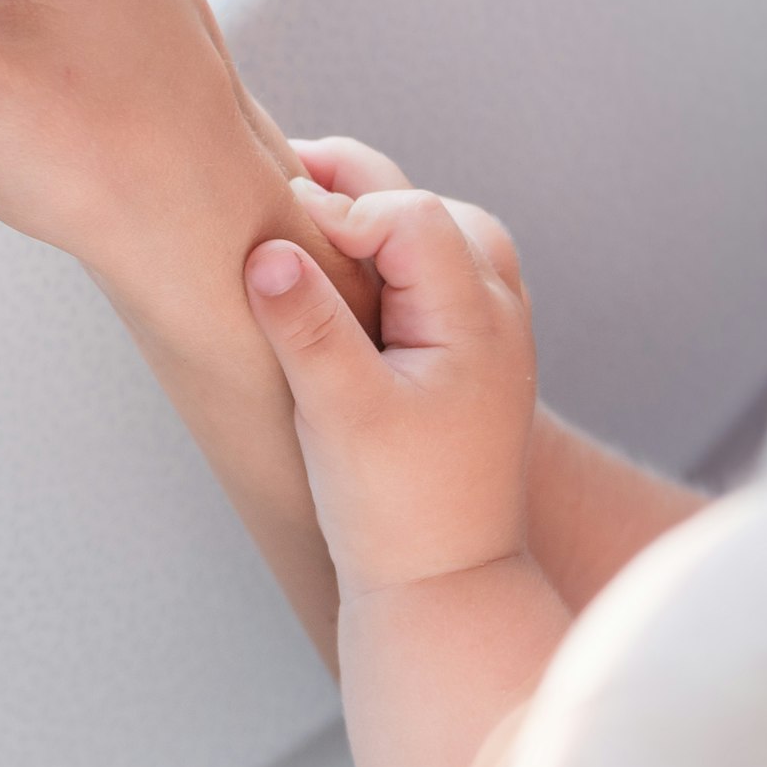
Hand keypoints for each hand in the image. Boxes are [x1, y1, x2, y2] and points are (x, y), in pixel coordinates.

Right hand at [246, 182, 536, 601]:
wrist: (447, 584)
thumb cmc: (394, 507)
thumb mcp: (339, 414)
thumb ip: (306, 327)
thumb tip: (268, 251)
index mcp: (474, 318)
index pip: (406, 216)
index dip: (337, 208)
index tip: (272, 234)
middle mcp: (499, 313)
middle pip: (429, 210)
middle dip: (355, 191)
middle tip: (278, 182)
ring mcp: (495, 334)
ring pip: (442, 235)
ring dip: (378, 219)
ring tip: (311, 219)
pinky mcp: (475, 357)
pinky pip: (442, 273)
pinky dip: (394, 256)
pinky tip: (346, 277)